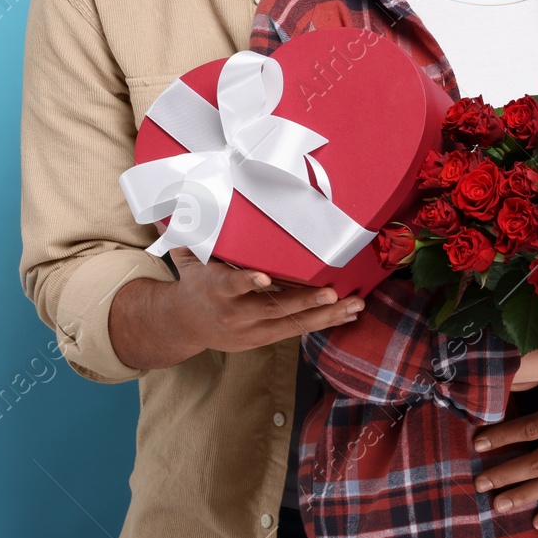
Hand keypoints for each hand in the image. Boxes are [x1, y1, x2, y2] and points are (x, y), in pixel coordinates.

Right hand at [162, 246, 363, 354]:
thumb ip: (195, 232)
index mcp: (216, 288)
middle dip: (304, 301)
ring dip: (325, 315)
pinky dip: (324, 322)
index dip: (246, 281)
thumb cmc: (195, 281)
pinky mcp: (264, 337)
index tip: (264, 278)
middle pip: (272, 308)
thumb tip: (192, 199)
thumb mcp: (191, 256)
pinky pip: (297, 330)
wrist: (183, 324)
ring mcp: (251, 329)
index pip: (231, 284)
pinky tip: (347, 315)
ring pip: (292, 324)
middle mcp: (235, 312)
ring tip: (353, 305)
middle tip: (331, 293)